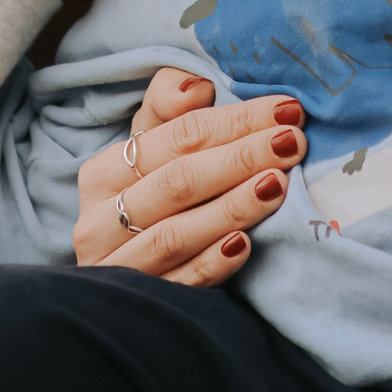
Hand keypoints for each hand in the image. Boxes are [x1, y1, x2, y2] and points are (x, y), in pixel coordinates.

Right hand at [74, 69, 305, 286]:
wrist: (129, 277)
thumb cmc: (153, 199)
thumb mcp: (152, 148)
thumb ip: (168, 106)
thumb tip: (196, 87)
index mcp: (103, 173)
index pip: (175, 138)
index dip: (233, 121)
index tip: (286, 111)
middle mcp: (99, 221)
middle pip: (177, 182)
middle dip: (240, 158)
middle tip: (292, 143)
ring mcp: (117, 267)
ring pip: (175, 233)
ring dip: (231, 208)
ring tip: (277, 185)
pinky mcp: (138, 304)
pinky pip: (180, 282)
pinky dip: (213, 262)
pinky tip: (247, 244)